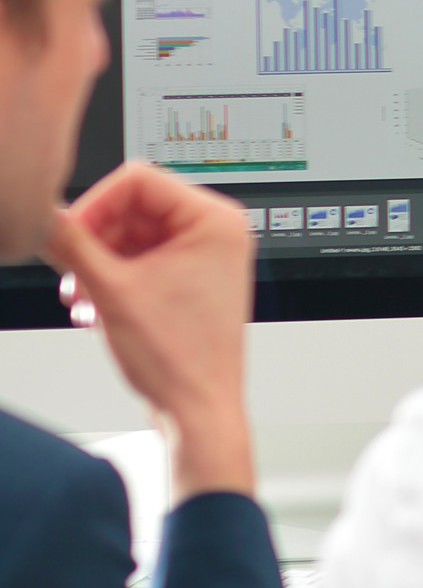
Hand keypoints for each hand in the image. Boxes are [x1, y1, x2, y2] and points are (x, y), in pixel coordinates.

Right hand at [43, 164, 256, 496]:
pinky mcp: (189, 279)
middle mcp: (216, 233)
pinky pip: (138, 259)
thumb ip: (69, 242)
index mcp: (215, 221)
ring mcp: (204, 257)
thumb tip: (40, 214)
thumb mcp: (109, 288)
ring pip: (128, 236)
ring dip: (97, 263)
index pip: (137, 179)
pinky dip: (111, 278)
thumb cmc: (180, 358)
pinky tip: (96, 307)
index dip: (94, 205)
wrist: (197, 408)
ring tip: (85, 297)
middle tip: (72, 273)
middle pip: (130, 207)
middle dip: (94, 242)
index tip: (69, 235)